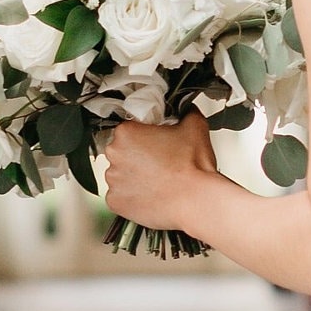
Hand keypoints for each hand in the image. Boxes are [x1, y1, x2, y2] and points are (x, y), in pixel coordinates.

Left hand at [100, 110, 216, 234]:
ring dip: (134, 178)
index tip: (154, 146)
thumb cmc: (193, 168)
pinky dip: (132, 197)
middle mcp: (114, 155)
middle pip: (121, 153)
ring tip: (157, 182)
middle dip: (137, 158)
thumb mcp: (194, 126)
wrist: (197, 200)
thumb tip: (185, 109)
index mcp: (126, 133)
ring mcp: (113, 180)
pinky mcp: (115, 202)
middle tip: (159, 164)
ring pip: (120, 176)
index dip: (143, 138)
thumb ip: (185, 111)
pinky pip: (120, 197)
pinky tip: (151, 195)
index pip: (128, 131)